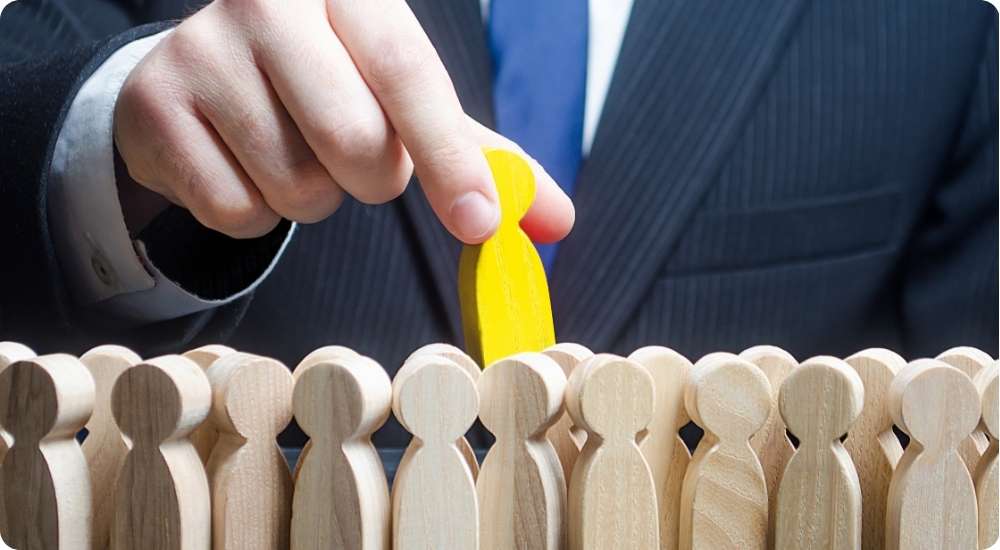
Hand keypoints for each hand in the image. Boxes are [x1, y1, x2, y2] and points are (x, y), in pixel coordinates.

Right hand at [114, 0, 573, 243]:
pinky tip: (245, 165)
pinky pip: (239, 213)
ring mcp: (201, 52)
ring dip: (315, 196)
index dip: (450, 156)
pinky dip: (258, 211)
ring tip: (293, 149)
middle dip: (373, 178)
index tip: (481, 221)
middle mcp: (268, 3)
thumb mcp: (402, 97)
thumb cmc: (324, 81)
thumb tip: (555, 219)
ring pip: (298, 187)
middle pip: (356, 142)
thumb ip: (479, 153)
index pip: (408, 72)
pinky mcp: (155, 109)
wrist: (204, 71)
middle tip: (355, 154)